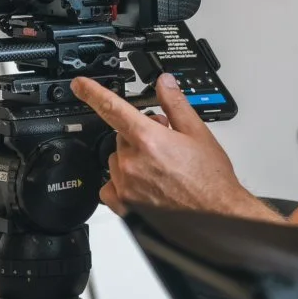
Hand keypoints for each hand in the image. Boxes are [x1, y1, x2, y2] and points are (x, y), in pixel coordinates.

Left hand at [71, 73, 278, 220]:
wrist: (217, 215)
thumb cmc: (211, 180)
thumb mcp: (198, 133)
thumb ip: (175, 104)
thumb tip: (164, 83)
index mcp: (149, 140)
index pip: (112, 108)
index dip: (92, 93)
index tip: (80, 86)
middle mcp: (133, 163)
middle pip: (121, 136)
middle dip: (139, 135)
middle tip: (163, 143)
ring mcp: (127, 186)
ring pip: (117, 161)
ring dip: (132, 159)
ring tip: (160, 167)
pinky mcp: (126, 207)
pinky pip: (110, 187)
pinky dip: (121, 183)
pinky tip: (143, 183)